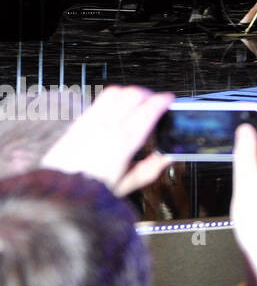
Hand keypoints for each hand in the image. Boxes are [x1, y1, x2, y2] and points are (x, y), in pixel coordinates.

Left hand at [41, 86, 174, 196]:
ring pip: (115, 92)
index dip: (163, 101)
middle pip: (133, 94)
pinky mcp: (78, 122)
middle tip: (156, 102)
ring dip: (130, 93)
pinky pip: (99, 101)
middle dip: (149, 94)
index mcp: (122, 142)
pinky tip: (117, 110)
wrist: (57, 193)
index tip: (169, 100)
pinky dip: (113, 99)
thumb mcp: (126, 186)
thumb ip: (150, 169)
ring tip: (137, 103)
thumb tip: (168, 157)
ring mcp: (90, 122)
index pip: (148, 109)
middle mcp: (106, 127)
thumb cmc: (89, 192)